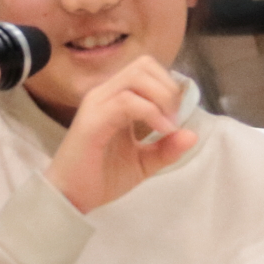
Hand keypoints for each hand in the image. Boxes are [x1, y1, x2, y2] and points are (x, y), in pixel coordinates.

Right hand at [43, 54, 196, 214]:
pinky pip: (126, 101)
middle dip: (168, 89)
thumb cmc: (101, 177)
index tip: (176, 116)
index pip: (145, 69)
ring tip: (167, 126)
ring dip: (161, 98)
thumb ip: (166, 148)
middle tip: (173, 120)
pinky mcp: (92, 120)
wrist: (71, 197)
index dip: (168, 85)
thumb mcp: (143, 162)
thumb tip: (193, 134)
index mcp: (115, 98)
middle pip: (143, 65)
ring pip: (136, 77)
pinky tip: (161, 131)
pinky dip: (150, 112)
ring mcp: (97, 104)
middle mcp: (104, 94)